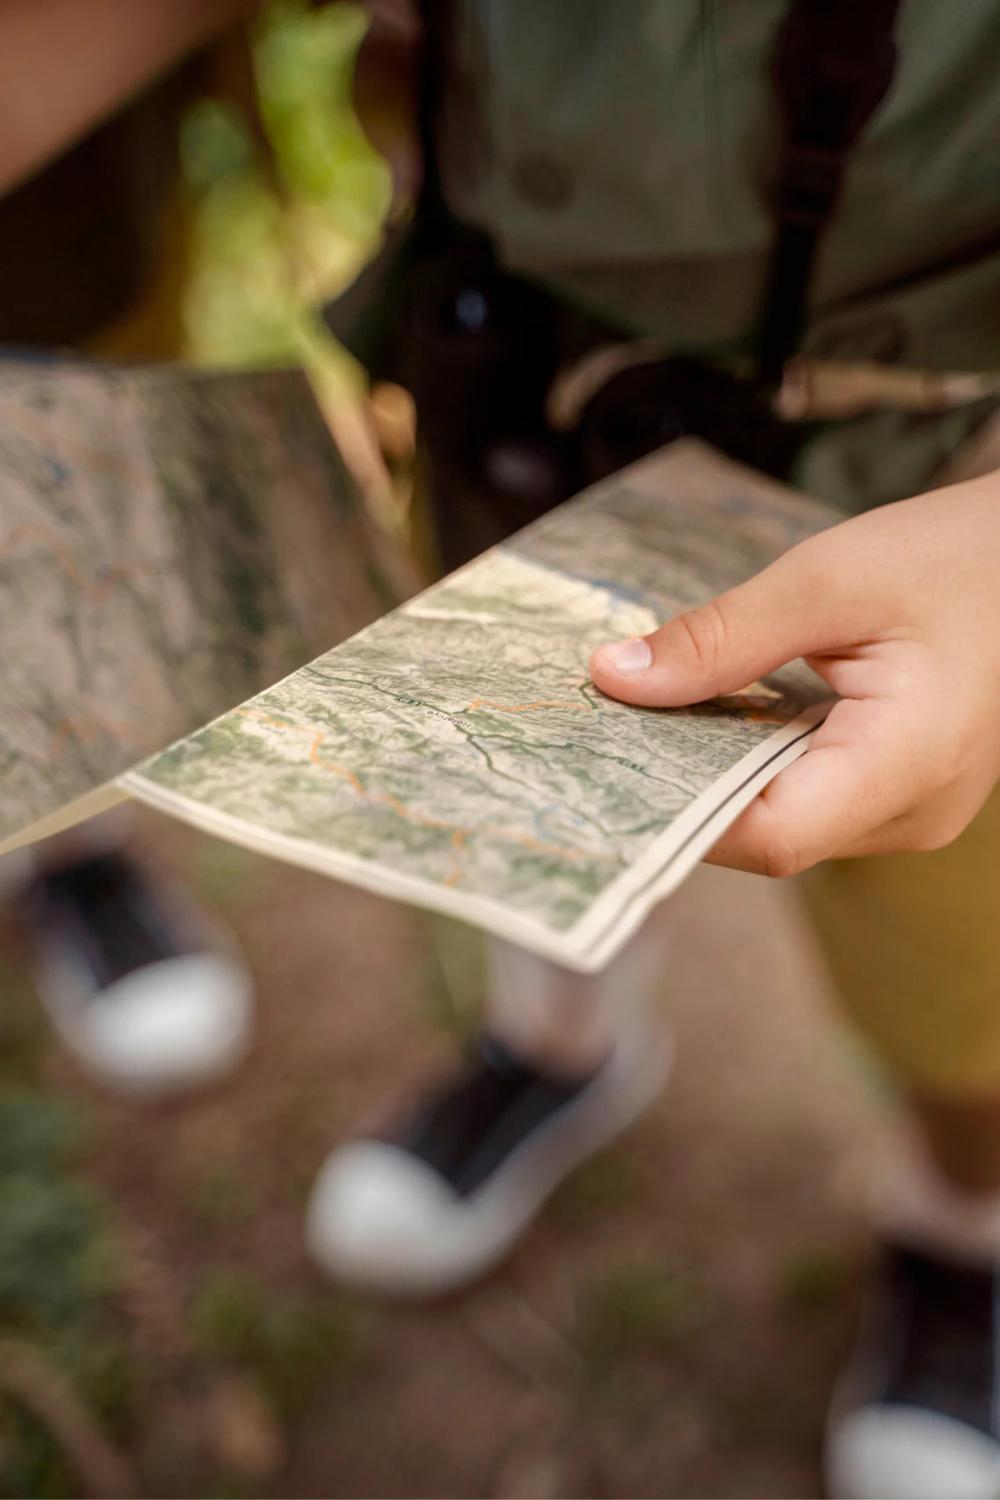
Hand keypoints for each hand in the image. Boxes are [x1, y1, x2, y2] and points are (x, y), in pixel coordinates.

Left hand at [589, 473, 999, 874]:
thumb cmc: (950, 556)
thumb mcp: (825, 578)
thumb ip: (719, 638)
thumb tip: (612, 678)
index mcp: (910, 760)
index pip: (774, 834)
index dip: (682, 814)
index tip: (604, 769)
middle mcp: (913, 811)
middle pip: (770, 834)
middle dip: (682, 789)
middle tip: (600, 736)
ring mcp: (910, 811)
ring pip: (784, 821)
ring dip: (713, 774)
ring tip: (643, 721)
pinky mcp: (899, 793)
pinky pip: (808, 797)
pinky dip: (751, 762)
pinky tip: (707, 721)